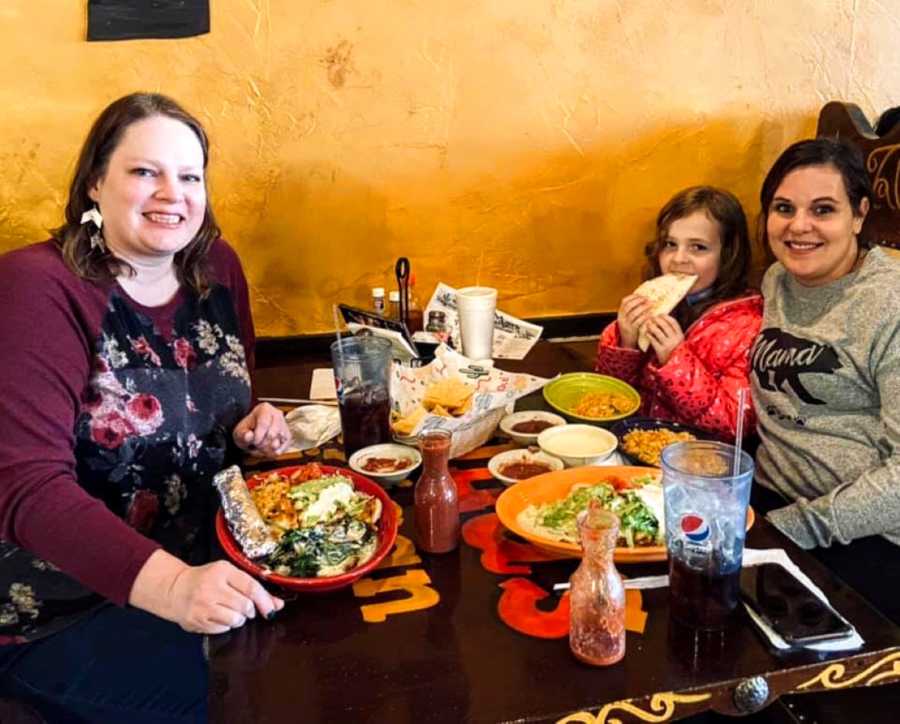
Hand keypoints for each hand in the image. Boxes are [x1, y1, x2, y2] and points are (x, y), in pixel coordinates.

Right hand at [130, 550, 284, 634]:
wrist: (175, 589)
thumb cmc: (207, 580)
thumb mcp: (229, 576)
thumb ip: (253, 588)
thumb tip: (277, 605)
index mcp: (222, 571)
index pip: (251, 587)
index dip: (265, 600)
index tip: (271, 609)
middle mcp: (212, 587)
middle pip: (245, 606)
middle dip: (249, 610)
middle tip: (243, 607)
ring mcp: (203, 605)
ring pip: (235, 620)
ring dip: (238, 619)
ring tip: (229, 611)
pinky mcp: (197, 621)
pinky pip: (223, 629)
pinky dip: (225, 625)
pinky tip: (218, 616)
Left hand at [233, 403, 290, 456]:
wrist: (253, 431)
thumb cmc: (248, 429)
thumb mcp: (240, 431)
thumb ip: (243, 434)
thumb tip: (249, 436)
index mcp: (264, 409)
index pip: (264, 424)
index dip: (258, 436)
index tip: (254, 442)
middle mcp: (277, 415)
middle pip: (272, 434)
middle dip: (263, 444)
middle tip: (256, 445)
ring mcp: (284, 425)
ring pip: (278, 441)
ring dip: (268, 449)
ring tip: (260, 448)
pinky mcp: (287, 435)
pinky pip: (284, 447)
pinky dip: (275, 452)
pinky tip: (268, 451)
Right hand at [617, 294, 653, 348]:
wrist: (627, 343)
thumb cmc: (630, 328)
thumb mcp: (627, 319)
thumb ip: (632, 311)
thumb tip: (644, 299)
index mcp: (620, 314)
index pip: (624, 301)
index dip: (633, 297)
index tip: (641, 295)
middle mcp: (622, 318)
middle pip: (629, 306)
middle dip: (639, 301)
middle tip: (648, 299)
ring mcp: (626, 325)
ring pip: (634, 313)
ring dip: (643, 307)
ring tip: (651, 305)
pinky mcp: (632, 330)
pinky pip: (639, 322)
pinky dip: (645, 317)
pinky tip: (650, 315)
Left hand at [643, 314, 684, 365]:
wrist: (675, 366)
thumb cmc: (675, 352)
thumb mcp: (679, 341)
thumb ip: (674, 332)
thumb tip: (664, 320)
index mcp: (680, 336)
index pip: (673, 322)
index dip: (666, 317)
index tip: (660, 314)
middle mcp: (675, 339)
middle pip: (664, 325)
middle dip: (657, 320)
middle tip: (652, 318)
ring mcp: (668, 345)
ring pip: (657, 331)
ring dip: (651, 326)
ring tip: (648, 325)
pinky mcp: (661, 351)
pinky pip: (653, 340)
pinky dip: (649, 335)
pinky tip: (647, 334)